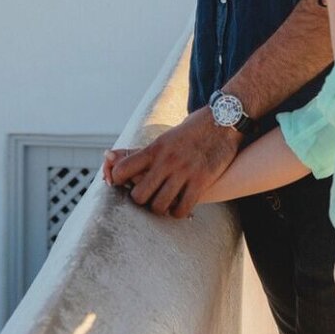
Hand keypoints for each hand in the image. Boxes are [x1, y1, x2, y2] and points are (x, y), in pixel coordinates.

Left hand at [106, 110, 238, 217]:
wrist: (223, 121)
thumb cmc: (192, 130)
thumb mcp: (166, 137)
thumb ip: (145, 153)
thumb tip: (111, 156)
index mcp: (155, 148)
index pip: (123, 170)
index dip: (117, 180)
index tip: (121, 183)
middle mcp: (166, 160)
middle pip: (139, 195)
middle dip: (140, 200)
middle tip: (147, 197)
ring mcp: (184, 172)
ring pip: (159, 205)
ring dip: (159, 208)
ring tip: (163, 204)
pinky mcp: (201, 181)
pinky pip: (182, 208)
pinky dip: (178, 212)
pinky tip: (179, 208)